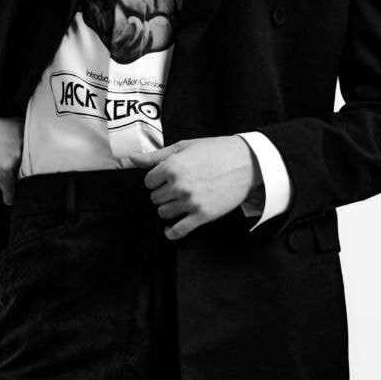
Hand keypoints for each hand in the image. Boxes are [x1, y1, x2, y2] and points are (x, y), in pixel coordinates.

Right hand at [0, 113, 23, 204]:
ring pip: (22, 183)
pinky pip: (11, 193)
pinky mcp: (4, 170)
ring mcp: (15, 156)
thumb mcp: (6, 131)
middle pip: (31, 171)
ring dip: (11, 185)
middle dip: (18, 176)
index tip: (14, 167)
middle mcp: (25, 143)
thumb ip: (20, 144)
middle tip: (1, 173)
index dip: (25, 165)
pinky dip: (7, 197)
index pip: (37, 158)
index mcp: (27, 131)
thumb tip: (29, 170)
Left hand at [130, 136, 261, 240]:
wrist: (247, 162)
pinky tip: (170, 229)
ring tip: (181, 200)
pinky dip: (171, 232)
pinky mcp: (203, 215)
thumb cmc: (216, 151)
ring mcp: (191, 202)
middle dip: (163, 193)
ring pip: (164, 213)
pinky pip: (179, 231)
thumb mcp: (184, 147)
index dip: (157, 179)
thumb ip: (156, 155)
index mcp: (173, 166)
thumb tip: (133, 158)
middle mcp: (179, 185)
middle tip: (178, 187)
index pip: (149, 181)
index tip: (166, 177)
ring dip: (169, 208)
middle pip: (155, 198)